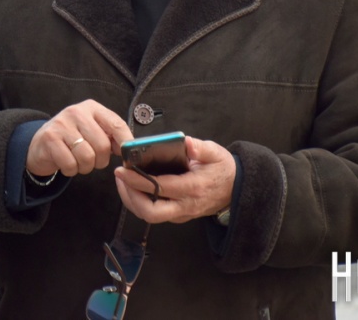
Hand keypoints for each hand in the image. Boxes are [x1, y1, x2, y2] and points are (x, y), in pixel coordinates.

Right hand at [26, 100, 133, 177]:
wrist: (41, 144)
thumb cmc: (72, 139)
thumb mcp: (92, 131)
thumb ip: (111, 136)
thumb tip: (130, 149)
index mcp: (92, 108)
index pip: (116, 124)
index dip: (126, 142)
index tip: (128, 157)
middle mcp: (77, 112)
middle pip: (102, 145)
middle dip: (101, 160)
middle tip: (93, 161)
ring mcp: (62, 124)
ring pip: (87, 157)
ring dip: (85, 167)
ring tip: (78, 161)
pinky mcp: (50, 139)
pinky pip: (70, 164)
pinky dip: (71, 170)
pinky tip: (66, 163)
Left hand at [113, 136, 235, 223]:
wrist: (237, 189)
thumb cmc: (223, 169)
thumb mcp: (216, 153)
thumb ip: (200, 148)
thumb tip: (185, 141)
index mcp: (193, 188)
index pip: (159, 188)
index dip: (137, 180)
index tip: (122, 170)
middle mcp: (186, 205)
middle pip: (151, 213)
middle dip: (130, 196)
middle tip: (121, 178)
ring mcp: (182, 214)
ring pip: (149, 216)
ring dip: (132, 200)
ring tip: (123, 181)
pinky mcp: (178, 216)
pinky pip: (154, 214)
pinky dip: (139, 202)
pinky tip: (134, 187)